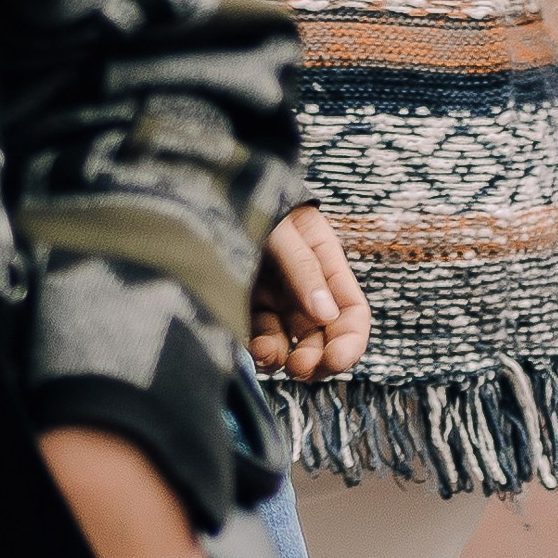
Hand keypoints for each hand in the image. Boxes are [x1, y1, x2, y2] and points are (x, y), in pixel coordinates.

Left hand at [250, 205, 371, 378]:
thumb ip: (303, 268)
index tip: (335, 361)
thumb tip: (327, 315)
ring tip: (266, 356)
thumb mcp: (283, 227)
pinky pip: (257, 339)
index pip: (351, 311)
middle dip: (316, 358)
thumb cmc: (251, 198)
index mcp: (325, 263)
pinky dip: (257, 351)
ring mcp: (273, 298)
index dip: (350, 341)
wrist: (206, 189)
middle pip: (322, 336)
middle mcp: (303, 286)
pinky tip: (252, 351)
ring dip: (283, 358)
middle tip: (299, 368)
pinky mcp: (243, 307)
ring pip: (288, 343)